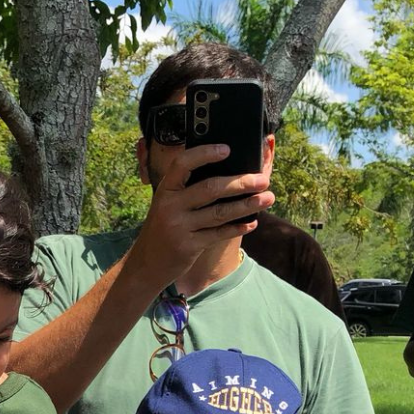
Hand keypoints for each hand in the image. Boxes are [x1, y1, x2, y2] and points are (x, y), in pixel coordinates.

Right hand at [125, 144, 273, 286]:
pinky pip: (219, 234)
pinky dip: (238, 227)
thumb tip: (228, 174)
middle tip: (262, 180)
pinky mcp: (189, 247)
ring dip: (247, 205)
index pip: (183, 164)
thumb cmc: (163, 228)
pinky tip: (252, 222)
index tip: (227, 149)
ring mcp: (179, 227)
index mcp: (165, 189)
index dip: (204, 154)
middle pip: (210, 188)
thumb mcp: (167, 205)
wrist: (146, 264)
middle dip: (240, 183)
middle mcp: (170, 206)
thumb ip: (189, 190)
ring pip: (220, 213)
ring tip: (268, 198)